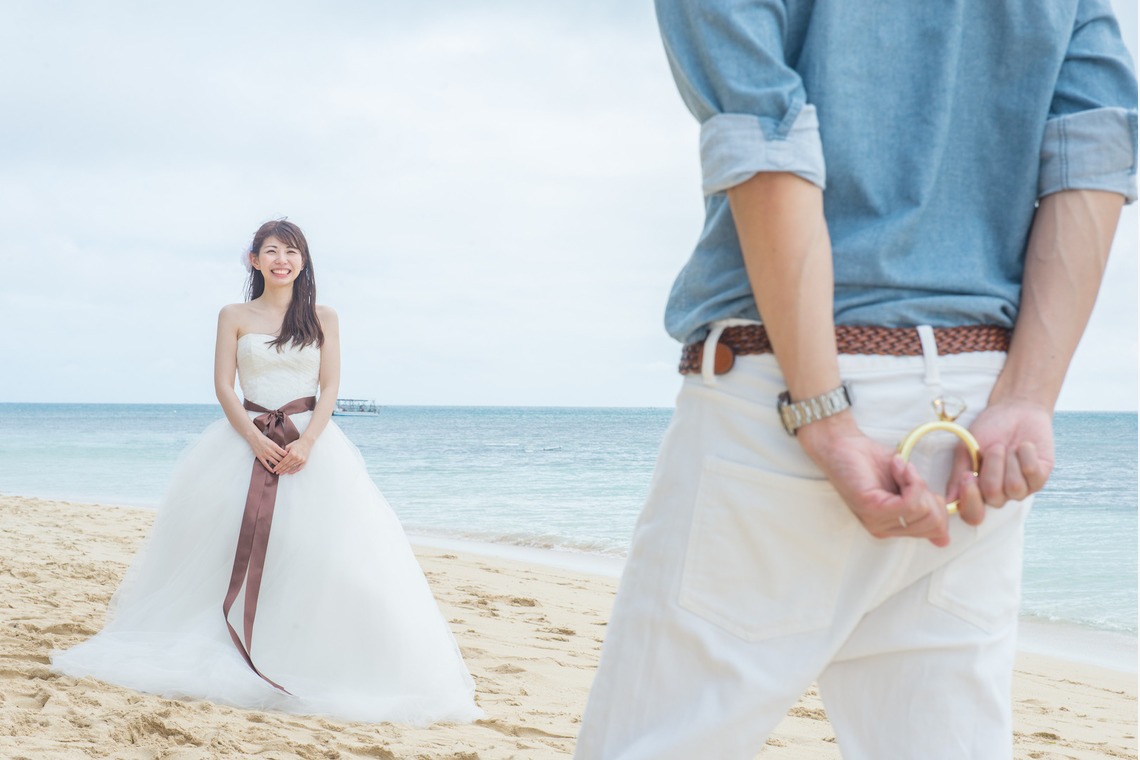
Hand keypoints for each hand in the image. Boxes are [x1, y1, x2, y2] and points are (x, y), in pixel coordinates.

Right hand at [248, 433, 287, 473]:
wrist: (254, 438)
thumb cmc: (264, 439)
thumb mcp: (273, 442)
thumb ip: (278, 448)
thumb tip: (285, 453)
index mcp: (274, 446)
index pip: (283, 453)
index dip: (288, 456)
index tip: (291, 459)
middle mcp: (270, 451)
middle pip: (280, 459)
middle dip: (285, 462)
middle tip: (288, 465)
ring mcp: (265, 455)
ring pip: (274, 462)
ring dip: (279, 466)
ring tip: (282, 469)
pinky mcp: (261, 458)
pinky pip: (266, 465)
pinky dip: (270, 469)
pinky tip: (273, 471)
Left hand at [274, 437, 312, 474]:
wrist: (307, 442)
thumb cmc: (297, 443)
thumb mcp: (288, 446)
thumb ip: (283, 452)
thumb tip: (278, 459)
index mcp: (292, 453)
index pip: (283, 462)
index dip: (278, 466)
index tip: (274, 469)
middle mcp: (297, 457)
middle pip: (287, 466)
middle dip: (281, 470)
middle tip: (276, 473)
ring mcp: (301, 460)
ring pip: (292, 467)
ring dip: (286, 471)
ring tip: (281, 473)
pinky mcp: (304, 461)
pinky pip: (299, 468)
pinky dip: (294, 471)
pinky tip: (289, 472)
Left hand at [798, 413, 949, 545]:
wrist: (845, 444)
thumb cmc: (874, 462)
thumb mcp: (909, 486)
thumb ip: (925, 509)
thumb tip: (944, 540)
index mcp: (895, 527)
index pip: (936, 532)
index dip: (939, 506)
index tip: (921, 485)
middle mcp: (885, 530)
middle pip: (933, 523)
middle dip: (928, 494)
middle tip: (907, 476)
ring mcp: (877, 522)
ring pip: (922, 511)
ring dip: (915, 482)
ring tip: (898, 470)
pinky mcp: (872, 509)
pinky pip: (909, 503)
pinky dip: (910, 480)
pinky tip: (897, 467)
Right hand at [948, 399, 1053, 525]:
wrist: (1015, 410)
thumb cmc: (988, 429)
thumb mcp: (966, 450)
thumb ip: (958, 475)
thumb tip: (950, 501)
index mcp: (977, 490)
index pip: (972, 514)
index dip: (970, 500)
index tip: (968, 475)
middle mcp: (999, 494)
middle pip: (993, 497)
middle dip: (993, 468)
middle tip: (995, 447)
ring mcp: (1021, 488)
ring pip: (1015, 488)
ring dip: (1010, 460)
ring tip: (1009, 446)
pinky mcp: (1041, 478)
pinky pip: (1033, 475)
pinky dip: (1026, 455)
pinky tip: (1024, 446)